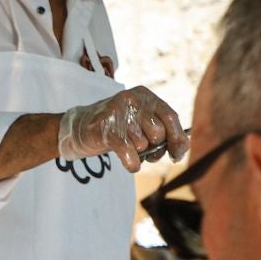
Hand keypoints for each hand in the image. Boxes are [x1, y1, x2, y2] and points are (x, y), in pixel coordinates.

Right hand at [59, 87, 188, 171]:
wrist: (80, 129)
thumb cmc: (116, 128)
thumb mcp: (140, 123)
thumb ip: (162, 132)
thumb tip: (181, 150)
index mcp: (145, 96)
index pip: (171, 117)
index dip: (177, 139)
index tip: (176, 155)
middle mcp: (133, 99)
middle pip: (158, 133)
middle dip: (155, 148)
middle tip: (146, 152)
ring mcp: (119, 112)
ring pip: (142, 144)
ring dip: (138, 154)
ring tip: (128, 149)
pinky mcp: (106, 127)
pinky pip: (129, 153)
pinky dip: (132, 163)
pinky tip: (130, 163)